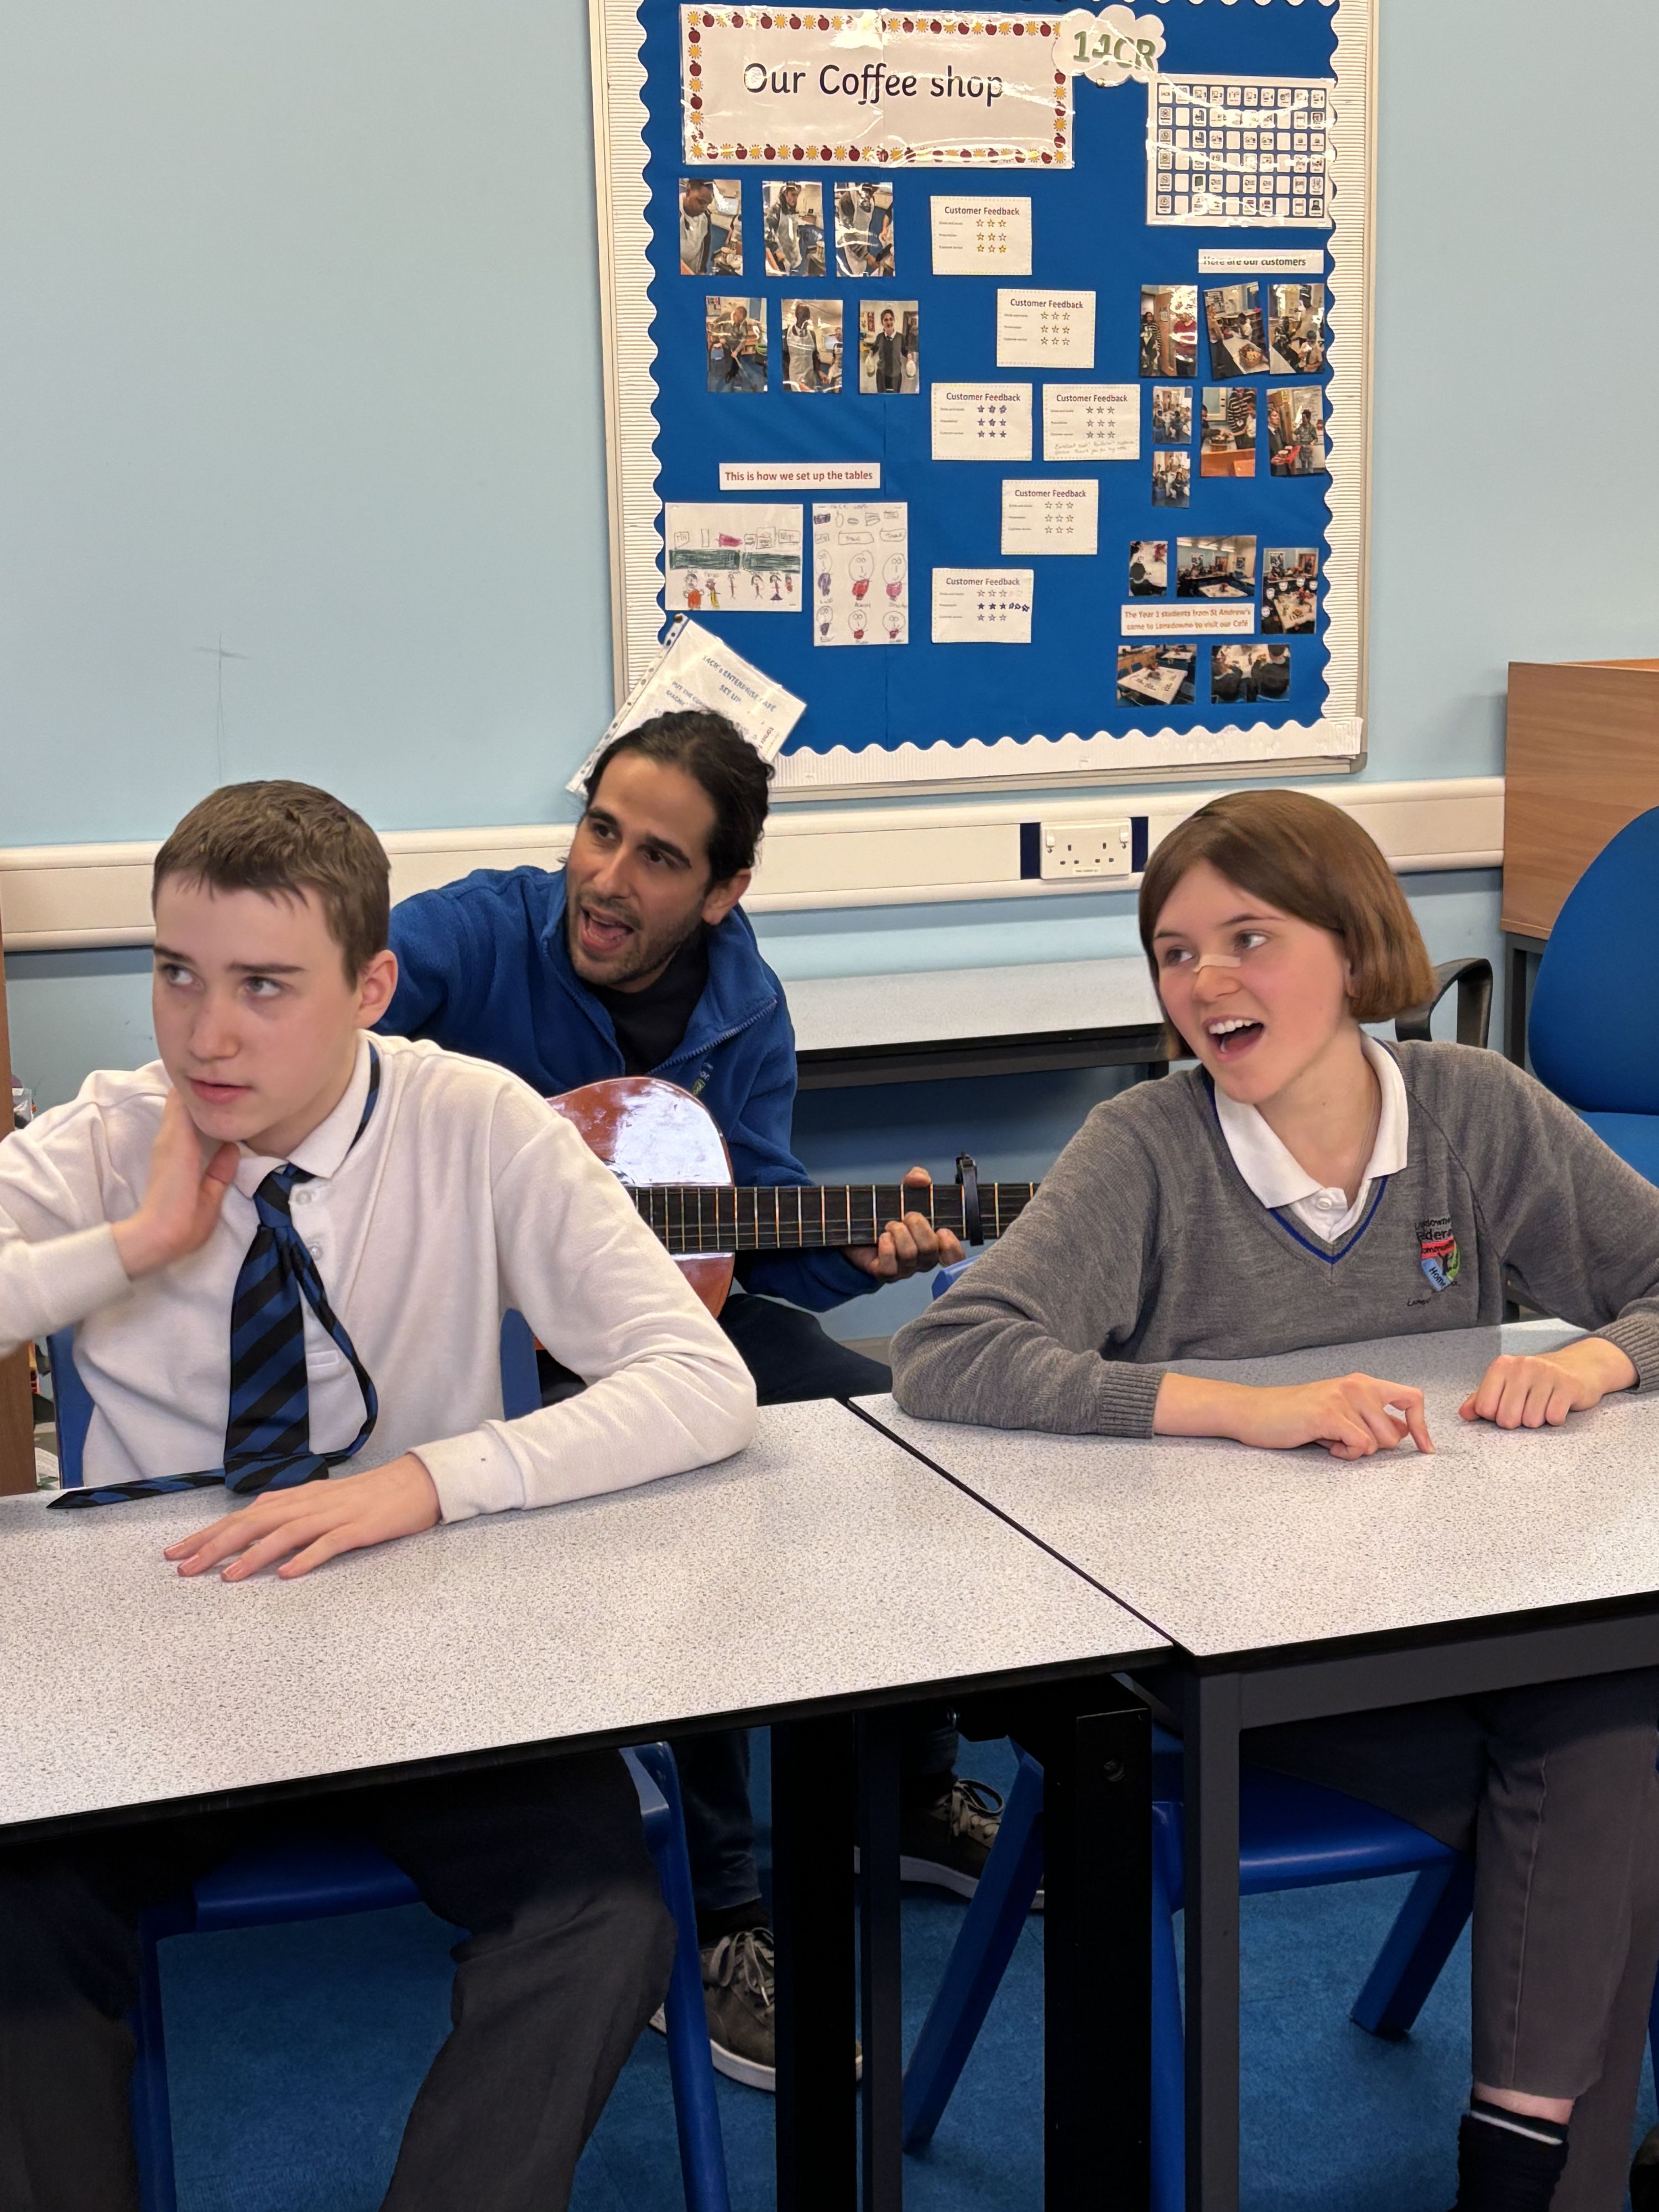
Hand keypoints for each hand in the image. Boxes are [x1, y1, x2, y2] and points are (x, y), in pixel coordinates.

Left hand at [113, 1089, 239, 1278]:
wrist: (154, 1238)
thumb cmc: (183, 1218)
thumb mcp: (211, 1195)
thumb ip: (222, 1170)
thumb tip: (233, 1147)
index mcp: (180, 1142)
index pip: (183, 1098)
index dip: (200, 1086)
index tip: (221, 1081)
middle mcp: (170, 1139)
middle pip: (180, 1101)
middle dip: (201, 1093)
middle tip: (228, 1089)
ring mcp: (165, 1147)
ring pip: (179, 1113)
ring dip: (197, 1106)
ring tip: (223, 1102)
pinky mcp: (165, 1158)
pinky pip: (179, 1128)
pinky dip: (193, 1121)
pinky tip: (212, 1123)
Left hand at [164, 1454, 440, 1581]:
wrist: (415, 1483)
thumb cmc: (366, 1497)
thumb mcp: (320, 1500)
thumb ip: (286, 1511)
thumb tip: (250, 1523)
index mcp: (296, 1499)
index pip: (242, 1516)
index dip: (207, 1534)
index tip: (175, 1552)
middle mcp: (308, 1504)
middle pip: (254, 1524)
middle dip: (215, 1546)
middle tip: (183, 1567)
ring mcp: (333, 1516)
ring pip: (285, 1534)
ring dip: (253, 1555)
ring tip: (227, 1577)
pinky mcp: (358, 1529)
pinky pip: (329, 1545)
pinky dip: (307, 1558)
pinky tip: (288, 1573)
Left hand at [846, 1168, 966, 1281]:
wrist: (859, 1227)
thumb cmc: (890, 1213)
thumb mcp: (905, 1192)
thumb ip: (916, 1180)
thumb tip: (921, 1179)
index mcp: (935, 1243)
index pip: (955, 1258)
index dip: (952, 1247)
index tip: (942, 1230)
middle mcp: (923, 1260)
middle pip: (929, 1249)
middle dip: (917, 1226)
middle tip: (906, 1216)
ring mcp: (905, 1269)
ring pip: (909, 1255)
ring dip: (898, 1233)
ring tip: (890, 1225)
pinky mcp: (885, 1273)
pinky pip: (890, 1267)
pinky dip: (886, 1247)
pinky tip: (882, 1237)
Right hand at [1155, 1371, 1432, 1460]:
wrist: (1254, 1411)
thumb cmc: (1295, 1415)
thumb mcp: (1339, 1412)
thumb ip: (1371, 1419)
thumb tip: (1404, 1432)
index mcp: (1362, 1383)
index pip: (1412, 1398)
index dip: (1422, 1426)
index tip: (1426, 1449)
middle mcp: (1357, 1385)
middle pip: (1394, 1434)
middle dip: (1372, 1448)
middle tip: (1342, 1441)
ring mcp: (1343, 1398)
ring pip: (1376, 1444)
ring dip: (1354, 1452)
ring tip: (1330, 1441)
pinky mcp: (1328, 1414)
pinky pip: (1359, 1446)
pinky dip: (1345, 1454)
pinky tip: (1326, 1445)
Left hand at [1459, 1338, 1635, 1428]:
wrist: (1581, 1365)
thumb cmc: (1537, 1379)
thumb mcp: (1508, 1384)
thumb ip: (1482, 1399)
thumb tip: (1464, 1414)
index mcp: (1502, 1366)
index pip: (1484, 1408)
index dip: (1495, 1415)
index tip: (1508, 1406)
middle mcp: (1522, 1366)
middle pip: (1506, 1418)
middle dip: (1518, 1421)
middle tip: (1528, 1407)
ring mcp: (1546, 1374)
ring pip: (1531, 1421)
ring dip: (1539, 1420)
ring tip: (1544, 1404)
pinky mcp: (1568, 1385)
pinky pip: (1554, 1418)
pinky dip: (1556, 1419)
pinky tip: (1558, 1404)